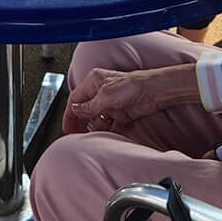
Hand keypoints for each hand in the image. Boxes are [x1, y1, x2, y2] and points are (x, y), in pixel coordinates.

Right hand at [63, 65, 196, 134]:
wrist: (155, 91)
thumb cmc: (133, 85)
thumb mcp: (106, 95)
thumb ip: (89, 105)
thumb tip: (75, 111)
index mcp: (94, 82)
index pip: (75, 99)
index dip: (69, 114)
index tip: (66, 126)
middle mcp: (101, 92)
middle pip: (85, 110)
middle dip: (79, 123)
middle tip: (74, 135)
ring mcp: (112, 103)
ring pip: (97, 119)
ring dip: (93, 129)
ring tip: (88, 138)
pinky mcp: (122, 113)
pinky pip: (110, 125)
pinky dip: (106, 132)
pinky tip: (103, 138)